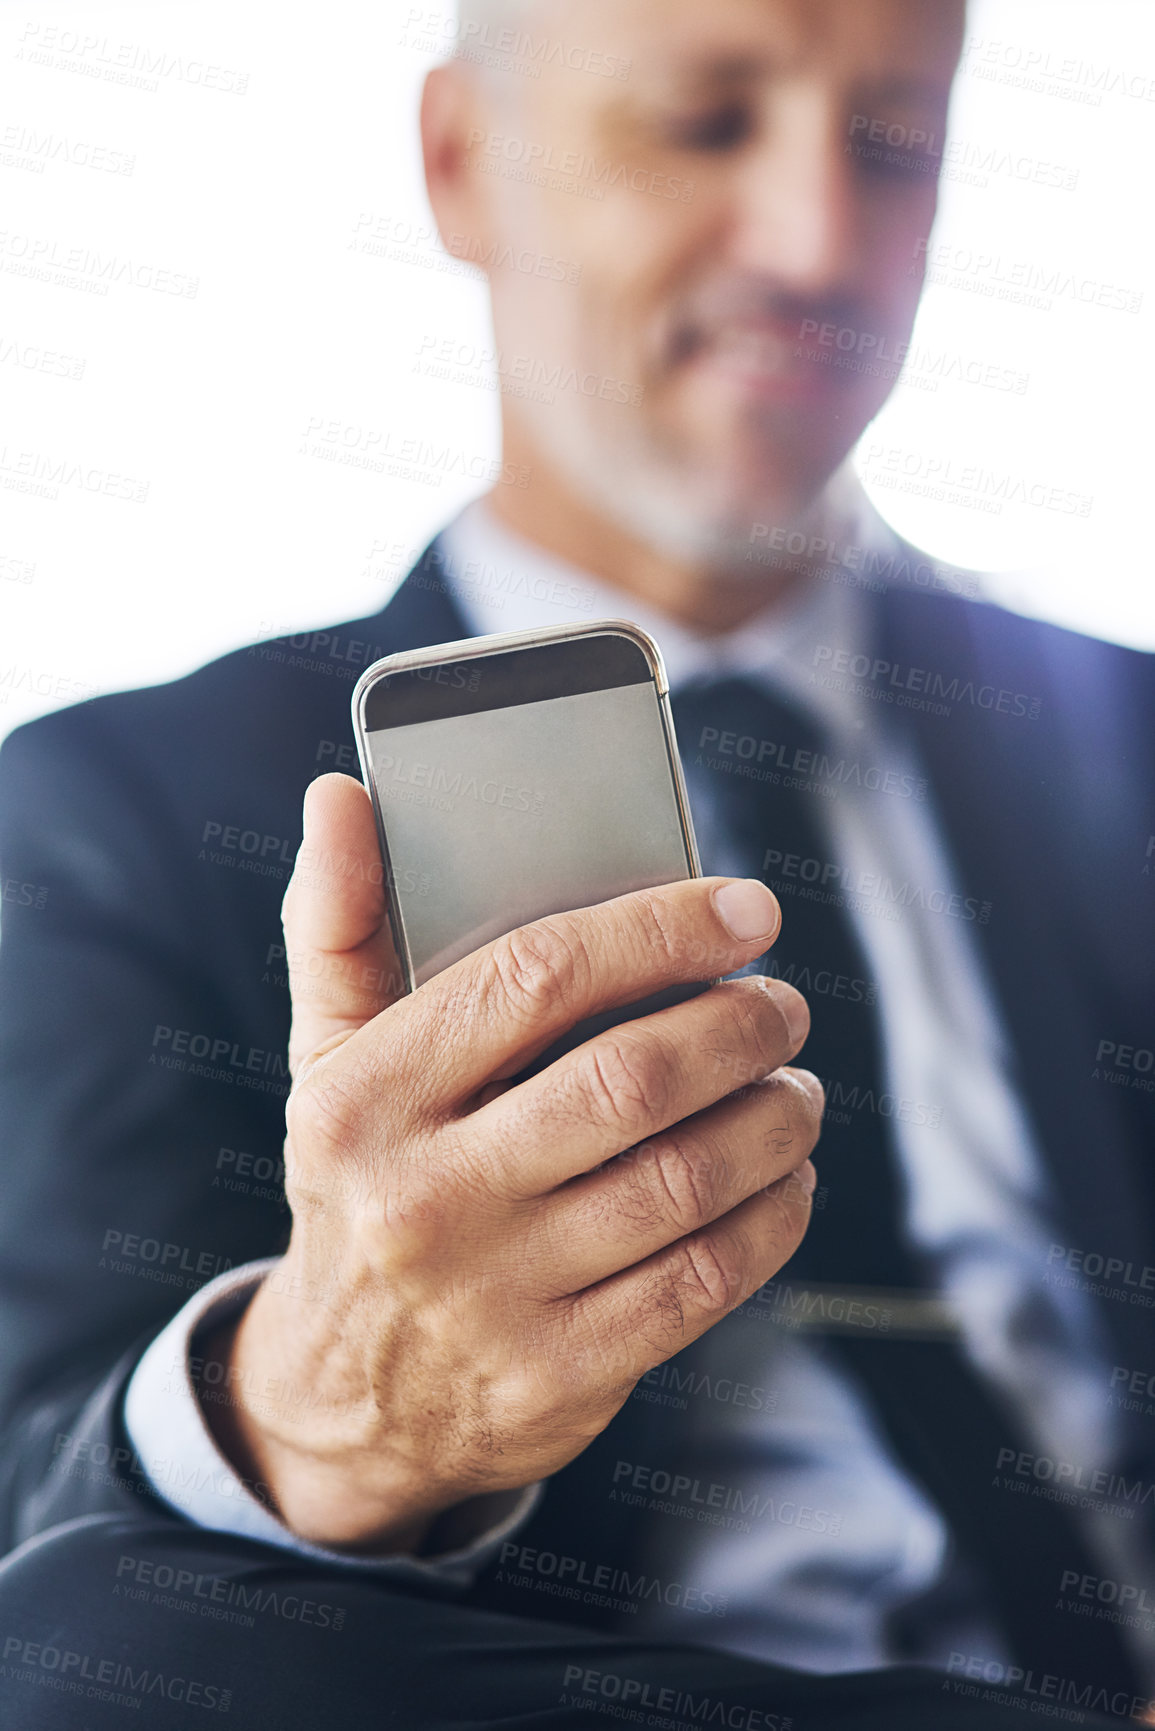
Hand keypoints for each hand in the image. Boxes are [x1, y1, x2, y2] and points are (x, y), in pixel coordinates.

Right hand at [201, 773, 822, 1553]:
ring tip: (793, 1085)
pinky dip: (772, 1216)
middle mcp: (423, 1198)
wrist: (343, 1396)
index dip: (660, 929)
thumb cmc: (364, 1184)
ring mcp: (494, 1296)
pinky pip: (704, 1280)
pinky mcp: (562, 1375)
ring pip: (684, 1180)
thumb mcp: (325, 1060)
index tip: (745, 909)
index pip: (535, 978)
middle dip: (740, 1028)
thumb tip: (340, 795)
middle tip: (781, 1006)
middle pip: (630, 1080)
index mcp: (364, 1098)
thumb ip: (338, 925)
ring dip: (773, 1119)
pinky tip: (785, 1178)